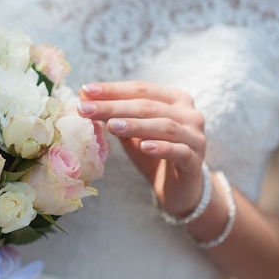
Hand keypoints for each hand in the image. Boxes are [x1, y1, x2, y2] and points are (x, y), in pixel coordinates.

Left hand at [77, 81, 206, 216]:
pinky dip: (161, 148)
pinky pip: (179, 151)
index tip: (85, 91)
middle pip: (148, 106)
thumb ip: (113, 115)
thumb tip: (83, 95)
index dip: (113, 89)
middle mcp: (189, 113)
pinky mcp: (195, 161)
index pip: (140, 89)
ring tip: (111, 126)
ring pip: (164, 126)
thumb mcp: (130, 133)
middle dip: (115, 107)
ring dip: (136, 125)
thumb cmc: (153, 154)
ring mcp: (195, 136)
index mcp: (174, 99)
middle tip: (87, 109)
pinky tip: (144, 147)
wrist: (178, 189)